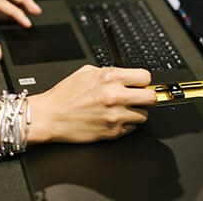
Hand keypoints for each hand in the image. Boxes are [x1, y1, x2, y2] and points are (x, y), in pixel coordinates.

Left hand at [0, 0, 41, 58]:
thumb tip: (0, 52)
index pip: (1, 4)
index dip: (16, 14)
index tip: (26, 23)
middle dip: (22, 0)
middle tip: (36, 10)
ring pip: (3, 0)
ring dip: (17, 5)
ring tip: (32, 13)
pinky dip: (9, 13)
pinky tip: (18, 19)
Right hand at [29, 65, 157, 143]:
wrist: (50, 116)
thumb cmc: (65, 95)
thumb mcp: (86, 72)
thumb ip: (110, 71)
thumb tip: (127, 74)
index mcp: (110, 77)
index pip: (145, 77)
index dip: (143, 81)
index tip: (140, 84)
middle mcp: (115, 96)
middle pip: (151, 98)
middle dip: (146, 97)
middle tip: (139, 98)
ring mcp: (115, 116)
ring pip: (144, 115)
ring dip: (135, 112)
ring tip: (122, 109)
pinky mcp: (112, 132)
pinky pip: (132, 128)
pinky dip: (126, 124)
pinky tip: (113, 119)